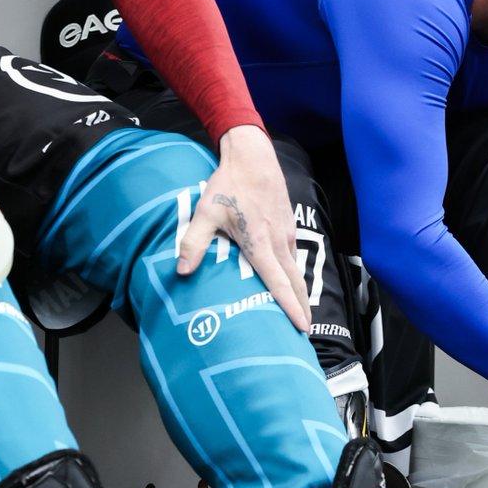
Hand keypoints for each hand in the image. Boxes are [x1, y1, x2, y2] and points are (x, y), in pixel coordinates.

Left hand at [177, 124, 311, 331]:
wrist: (254, 157)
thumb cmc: (229, 185)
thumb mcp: (206, 212)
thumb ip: (194, 242)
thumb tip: (182, 270)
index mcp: (261, 244)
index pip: (280, 283)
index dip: (290, 307)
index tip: (301, 326)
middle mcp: (279, 242)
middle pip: (296, 282)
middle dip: (302, 307)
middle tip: (305, 330)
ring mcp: (287, 233)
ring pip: (297, 269)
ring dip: (300, 291)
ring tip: (300, 311)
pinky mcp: (289, 224)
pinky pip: (294, 255)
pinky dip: (295, 273)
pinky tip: (290, 279)